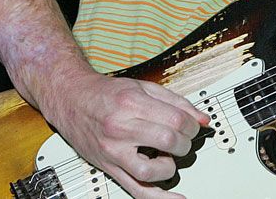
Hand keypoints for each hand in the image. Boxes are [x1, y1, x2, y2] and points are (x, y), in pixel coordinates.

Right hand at [38, 68, 209, 198]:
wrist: (72, 99)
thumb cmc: (106, 93)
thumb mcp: (143, 87)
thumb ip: (176, 102)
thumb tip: (203, 119)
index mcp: (132, 104)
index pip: (176, 120)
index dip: (192, 125)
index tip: (192, 126)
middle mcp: (120, 129)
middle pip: (168, 142)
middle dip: (184, 142)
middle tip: (182, 139)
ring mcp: (113, 151)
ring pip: (151, 170)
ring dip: (170, 165)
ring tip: (169, 156)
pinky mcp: (109, 167)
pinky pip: (135, 190)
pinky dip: (159, 198)